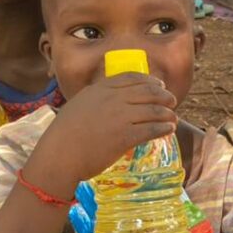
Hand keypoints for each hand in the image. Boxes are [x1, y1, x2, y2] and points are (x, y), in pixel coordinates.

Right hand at [35, 72, 177, 194]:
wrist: (59, 155)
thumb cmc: (64, 135)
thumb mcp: (79, 106)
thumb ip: (97, 100)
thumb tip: (114, 101)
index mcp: (100, 89)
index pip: (132, 78)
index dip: (150, 80)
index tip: (159, 84)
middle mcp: (112, 99)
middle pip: (147, 92)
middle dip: (164, 96)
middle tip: (171, 101)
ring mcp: (120, 117)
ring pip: (153, 111)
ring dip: (167, 114)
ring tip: (173, 118)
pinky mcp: (125, 137)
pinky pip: (151, 129)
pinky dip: (163, 128)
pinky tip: (169, 130)